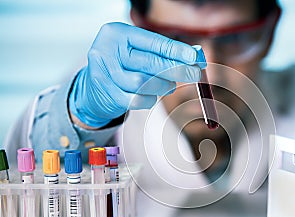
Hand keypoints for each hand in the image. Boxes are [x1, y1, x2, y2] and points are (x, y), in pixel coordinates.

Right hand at [69, 22, 202, 127]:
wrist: (94, 87)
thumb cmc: (124, 64)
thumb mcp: (139, 51)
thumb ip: (163, 52)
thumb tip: (195, 57)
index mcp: (117, 33)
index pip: (153, 42)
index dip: (176, 50)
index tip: (194, 57)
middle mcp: (107, 51)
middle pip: (149, 63)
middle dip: (176, 70)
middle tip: (194, 74)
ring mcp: (105, 74)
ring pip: (143, 83)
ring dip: (163, 86)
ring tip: (169, 86)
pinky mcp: (108, 94)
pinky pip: (137, 99)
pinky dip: (150, 99)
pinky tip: (152, 95)